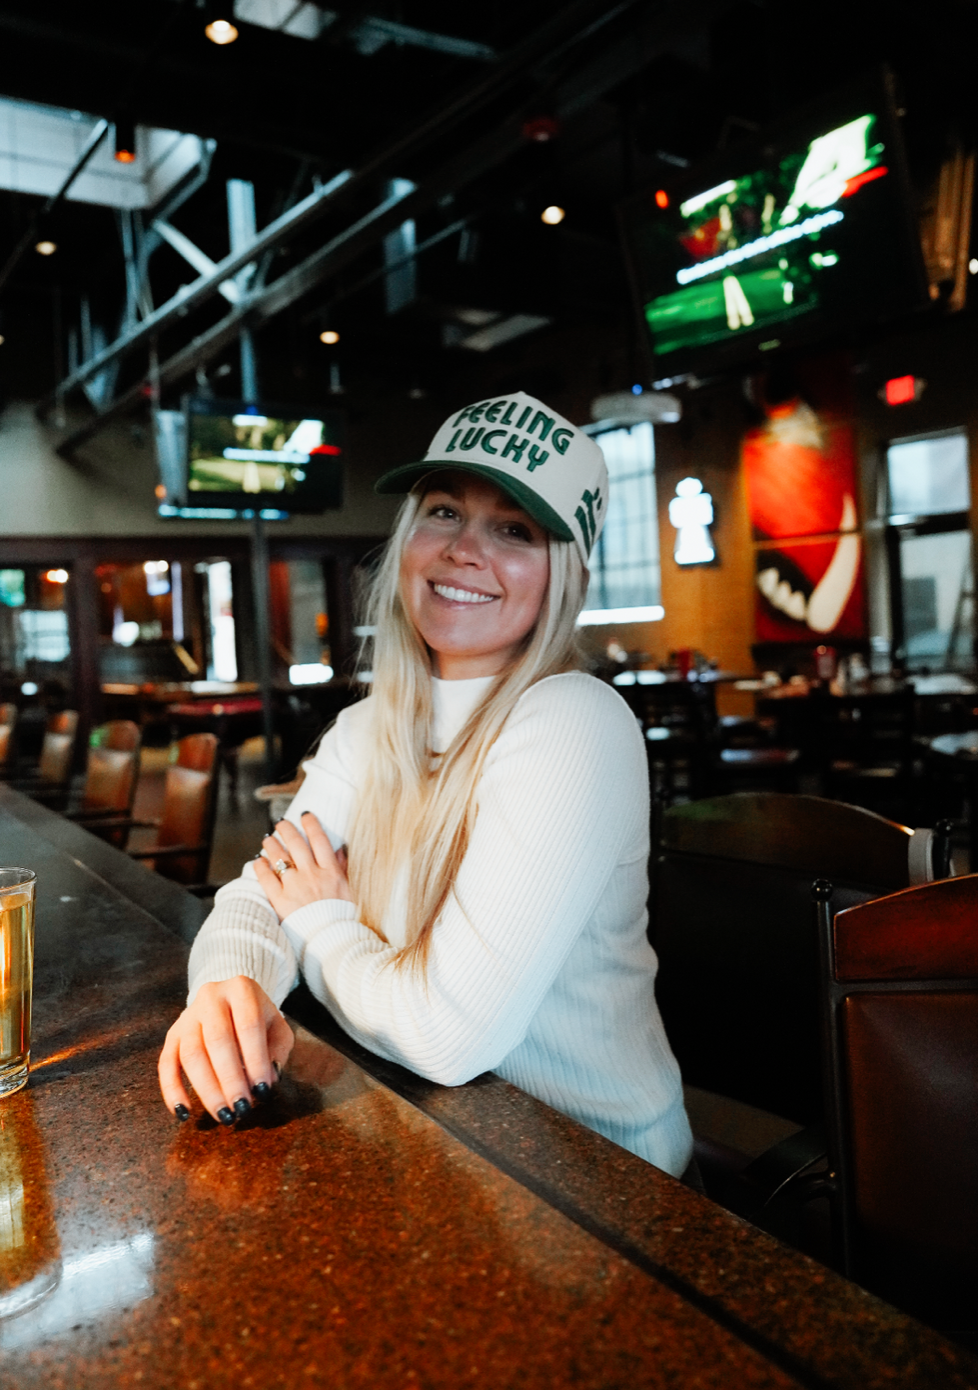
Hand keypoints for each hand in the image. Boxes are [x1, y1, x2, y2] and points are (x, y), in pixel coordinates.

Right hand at [158, 976, 292, 1123]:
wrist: (229, 999)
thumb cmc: (257, 1018)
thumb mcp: (276, 1027)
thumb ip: (277, 1051)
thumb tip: (266, 1081)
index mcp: (241, 989)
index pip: (249, 1025)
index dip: (256, 1059)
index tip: (263, 1091)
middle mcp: (211, 997)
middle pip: (217, 1039)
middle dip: (230, 1079)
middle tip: (241, 1108)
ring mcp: (187, 1015)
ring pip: (191, 1054)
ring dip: (206, 1089)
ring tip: (224, 1114)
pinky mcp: (172, 1034)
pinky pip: (165, 1063)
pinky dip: (172, 1090)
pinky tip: (184, 1112)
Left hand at [253, 811, 352, 921]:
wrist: (331, 941)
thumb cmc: (342, 918)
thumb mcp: (350, 890)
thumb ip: (343, 869)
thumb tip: (340, 850)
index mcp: (331, 871)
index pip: (319, 840)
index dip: (311, 824)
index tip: (305, 815)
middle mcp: (312, 875)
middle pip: (296, 844)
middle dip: (287, 829)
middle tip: (281, 823)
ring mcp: (294, 887)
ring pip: (279, 857)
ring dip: (271, 845)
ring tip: (267, 839)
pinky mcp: (280, 900)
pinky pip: (267, 878)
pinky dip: (261, 867)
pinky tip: (258, 861)